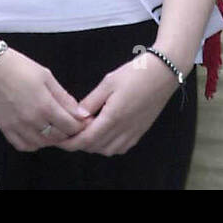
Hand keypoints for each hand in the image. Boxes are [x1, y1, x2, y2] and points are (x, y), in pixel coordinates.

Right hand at [0, 47, 91, 151]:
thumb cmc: (19, 67)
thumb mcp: (46, 76)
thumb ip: (63, 96)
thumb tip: (79, 112)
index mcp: (45, 106)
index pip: (70, 126)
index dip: (80, 125)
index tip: (84, 121)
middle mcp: (32, 121)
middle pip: (58, 137)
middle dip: (69, 132)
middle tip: (72, 124)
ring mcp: (18, 128)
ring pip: (42, 144)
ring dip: (53, 139)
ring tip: (56, 128)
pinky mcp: (6, 130)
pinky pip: (24, 146)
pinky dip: (34, 143)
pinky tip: (38, 134)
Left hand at [51, 52, 178, 155]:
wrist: (164, 72)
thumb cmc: (136, 73)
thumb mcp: (108, 82)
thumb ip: (91, 101)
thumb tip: (77, 115)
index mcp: (113, 118)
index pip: (86, 140)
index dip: (70, 143)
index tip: (58, 139)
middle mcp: (123, 130)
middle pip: (95, 147)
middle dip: (79, 143)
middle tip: (69, 132)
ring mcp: (133, 133)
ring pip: (107, 150)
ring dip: (94, 144)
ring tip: (86, 130)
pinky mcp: (140, 132)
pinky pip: (120, 147)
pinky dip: (108, 145)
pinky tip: (104, 132)